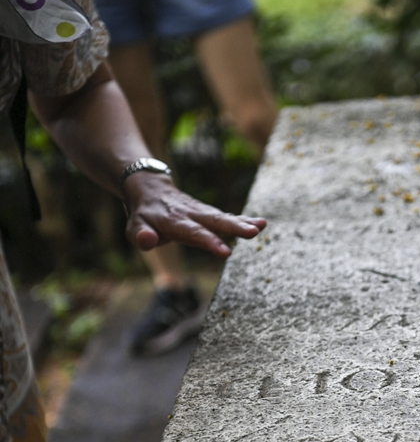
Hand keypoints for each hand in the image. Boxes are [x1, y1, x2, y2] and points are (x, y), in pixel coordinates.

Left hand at [122, 173, 265, 256]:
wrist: (151, 189)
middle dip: (235, 228)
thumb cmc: (144, 215)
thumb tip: (146, 241)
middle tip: (254, 232)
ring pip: (224, 217)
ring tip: (262, 225)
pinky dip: (244, 220)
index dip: (209, 242)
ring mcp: (203, 212)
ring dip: (243, 222)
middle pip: (216, 221)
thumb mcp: (134, 227)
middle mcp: (192, 214)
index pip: (194, 233)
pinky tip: (261, 223)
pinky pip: (228, 217)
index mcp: (175, 221)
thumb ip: (140, 236)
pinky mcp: (210, 213)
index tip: (225, 252)